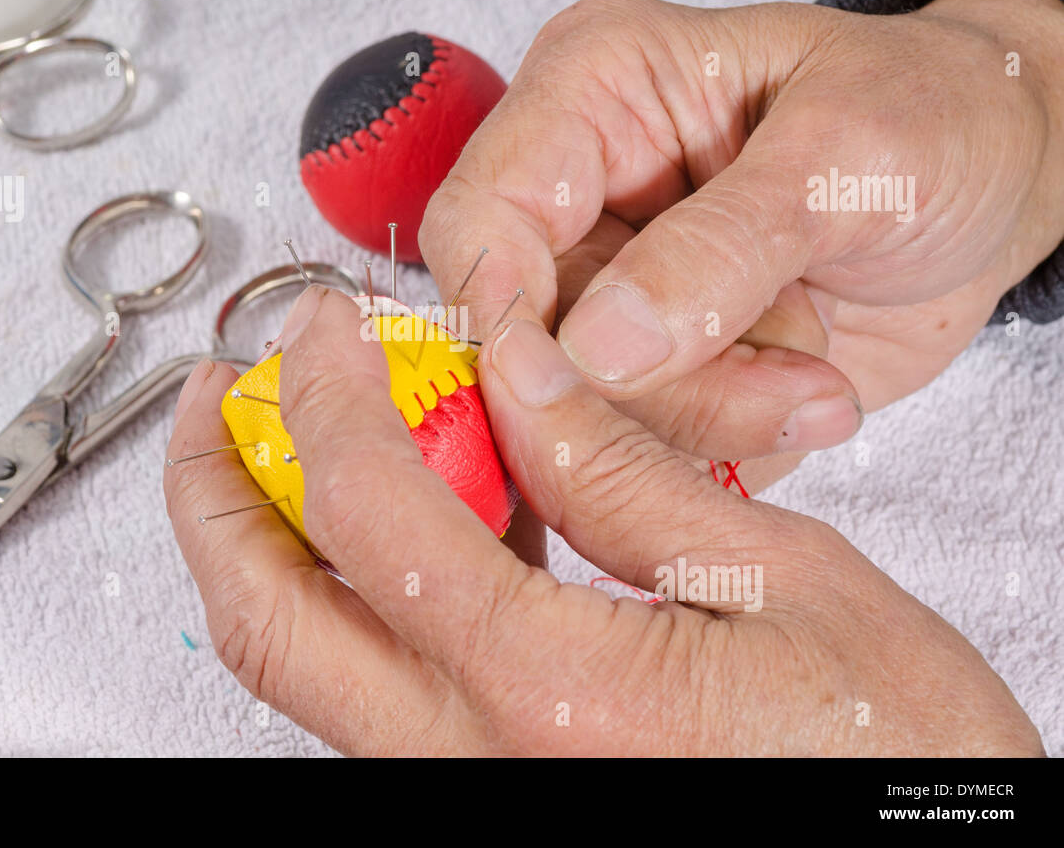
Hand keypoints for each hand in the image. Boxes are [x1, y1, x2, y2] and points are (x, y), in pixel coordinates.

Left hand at [163, 287, 1041, 754]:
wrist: (909, 846)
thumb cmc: (890, 755)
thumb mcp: (781, 579)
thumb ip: (620, 471)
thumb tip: (518, 372)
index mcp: (550, 693)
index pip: (369, 511)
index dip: (329, 395)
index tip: (322, 327)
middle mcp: (474, 761)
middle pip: (268, 619)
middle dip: (213, 491)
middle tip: (215, 399)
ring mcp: (467, 784)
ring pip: (302, 661)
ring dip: (266, 541)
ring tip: (276, 441)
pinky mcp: (486, 783)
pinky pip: (370, 686)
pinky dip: (345, 592)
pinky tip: (388, 519)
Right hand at [420, 0, 1063, 468]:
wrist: (999, 185)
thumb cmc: (933, 118)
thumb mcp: (847, 156)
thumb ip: (721, 247)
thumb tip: (593, 347)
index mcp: (590, 95)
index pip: (480, 216)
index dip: (507, 309)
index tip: (585, 374)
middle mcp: (580, 197)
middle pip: (527, 335)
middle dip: (648, 384)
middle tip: (787, 378)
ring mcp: (611, 291)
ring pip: (585, 408)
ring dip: (709, 414)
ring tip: (817, 376)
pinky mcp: (650, 368)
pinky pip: (644, 445)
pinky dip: (728, 442)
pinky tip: (810, 393)